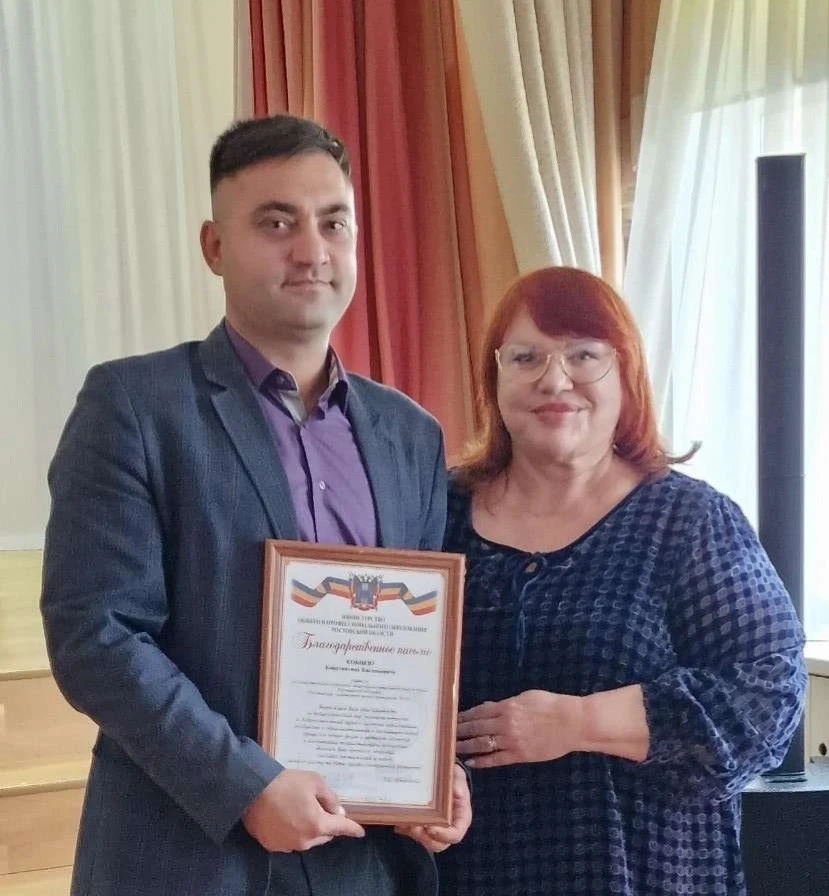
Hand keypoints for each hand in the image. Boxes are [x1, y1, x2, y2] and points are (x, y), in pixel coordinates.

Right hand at [241, 769, 364, 852]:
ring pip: (308, 839)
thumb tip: (338, 812)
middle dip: (327, 824)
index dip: (352, 829)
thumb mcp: (314, 782)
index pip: (340, 828)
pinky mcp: (273, 846)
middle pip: (324, 835)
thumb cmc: (286, 783)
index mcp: (317, 824)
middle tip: (320, 807)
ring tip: (301, 810)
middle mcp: (305, 840)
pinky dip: (294, 832)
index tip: (360, 832)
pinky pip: (291, 841)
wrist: (251, 790)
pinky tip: (287, 817)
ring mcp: (288, 845)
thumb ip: (330, 798)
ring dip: (310, 829)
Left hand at [394, 763, 471, 851]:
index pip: (455, 835)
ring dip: (413, 835)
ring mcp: (435, 828)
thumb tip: (458, 792)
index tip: (431, 828)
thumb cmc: (452, 778)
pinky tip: (399, 821)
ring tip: (404, 822)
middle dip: (425, 838)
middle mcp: (449, 827)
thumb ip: (458, 782)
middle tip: (414, 827)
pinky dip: (405, 829)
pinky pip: (413, 833)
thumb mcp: (458, 776)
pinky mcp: (423, 825)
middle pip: (438, 844)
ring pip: (424, 840)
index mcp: (461, 818)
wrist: (443, 776)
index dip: (444, 835)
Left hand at [456, 690, 582, 767]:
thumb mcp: (526, 697)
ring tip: (452, 749)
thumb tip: (487, 707)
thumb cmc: (551, 705)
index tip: (451, 719)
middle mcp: (505, 724)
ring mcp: (512, 741)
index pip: (478, 712)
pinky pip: (496, 759)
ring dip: (466, 747)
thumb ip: (505, 703)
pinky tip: (471, 763)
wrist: (572, 722)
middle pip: (476, 728)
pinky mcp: (520, 755)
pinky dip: (482, 762)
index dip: (463, 716)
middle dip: (459, 732)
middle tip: (444, 735)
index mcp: (507, 707)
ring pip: (482, 744)